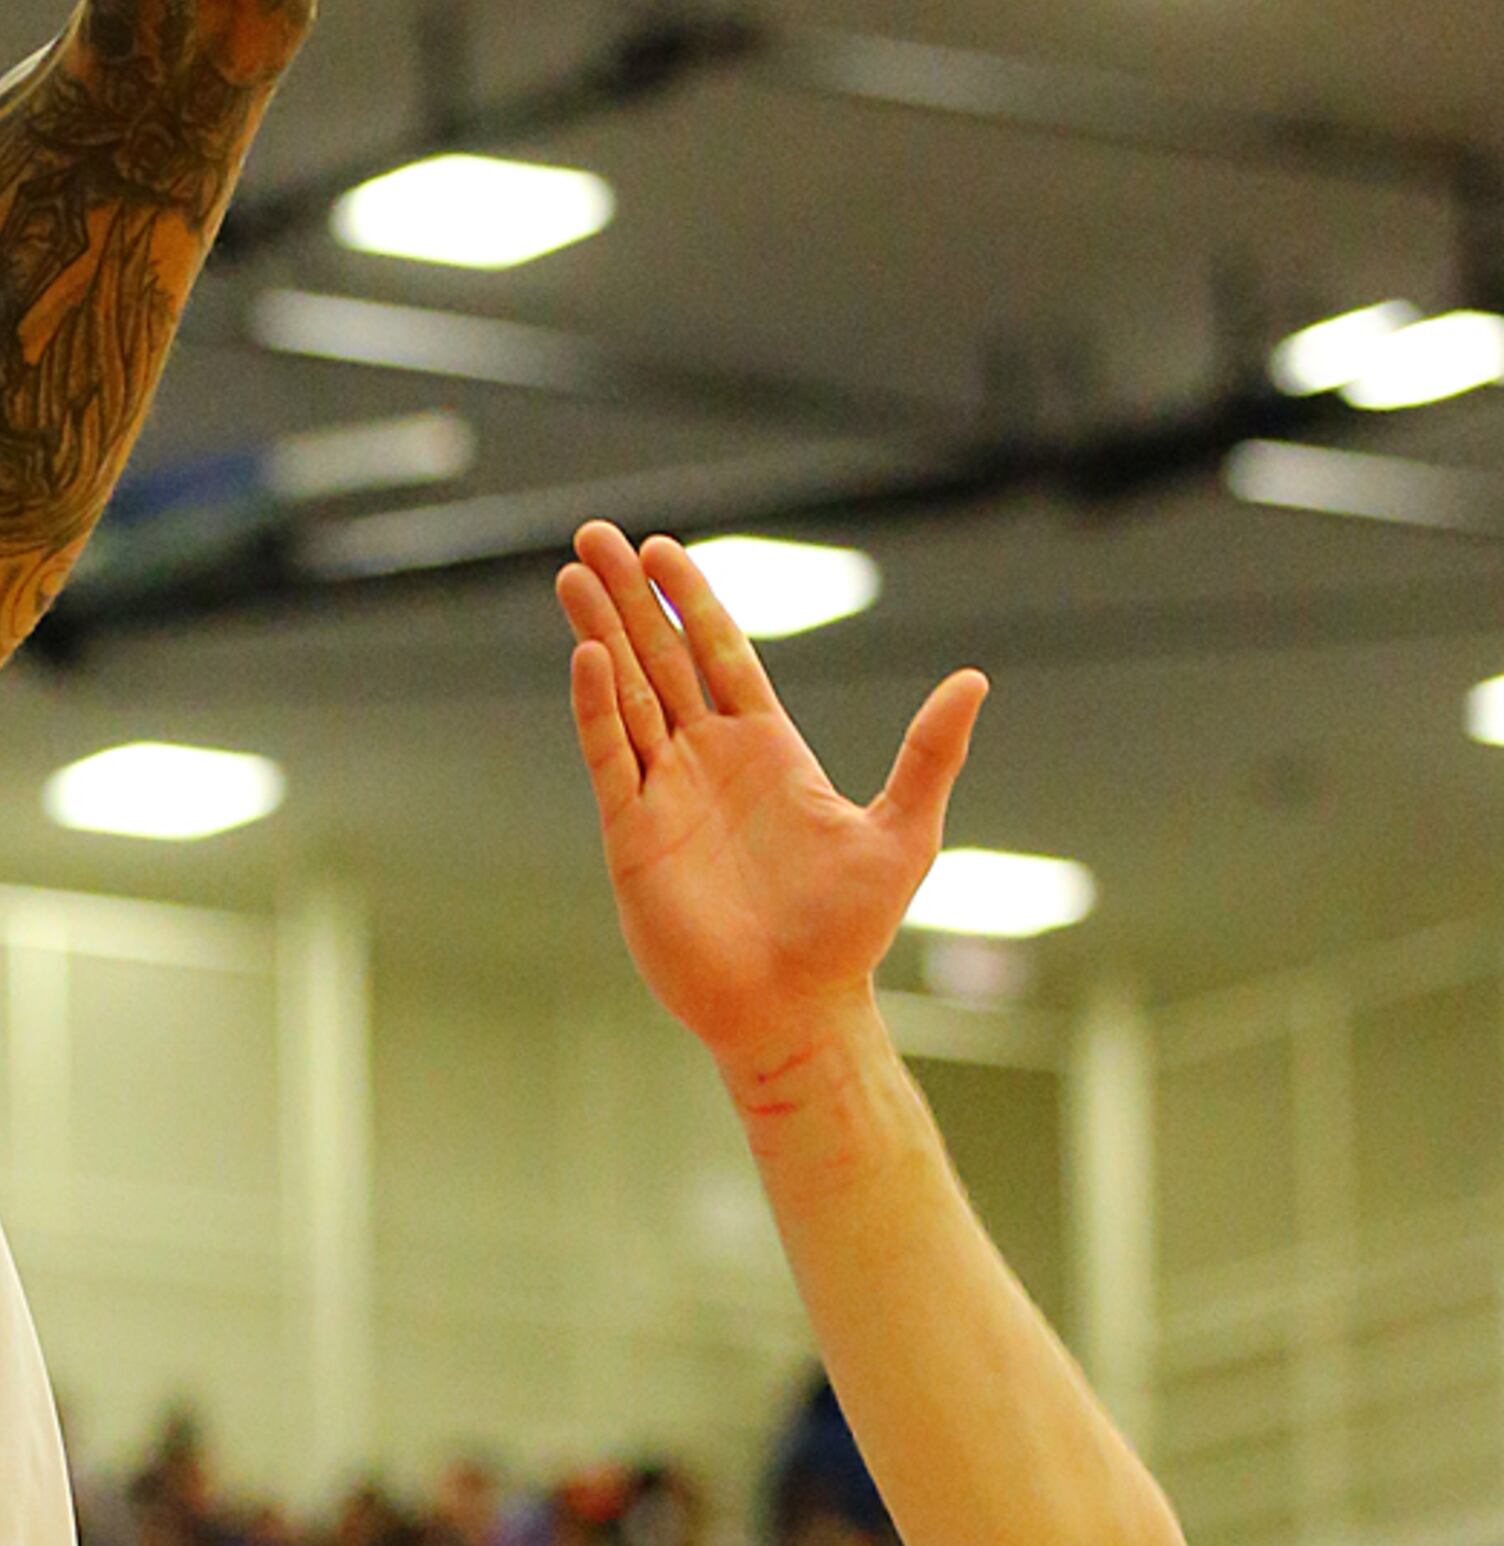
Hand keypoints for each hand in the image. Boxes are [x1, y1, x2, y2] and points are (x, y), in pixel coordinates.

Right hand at [560, 526, 987, 1088]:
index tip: (662, 550)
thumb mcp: (903, 834)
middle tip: (595, 534)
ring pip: (625, 695)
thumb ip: (929, 754)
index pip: (720, 653)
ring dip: (599, 634)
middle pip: (659, 658)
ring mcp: (666, 794)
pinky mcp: (634, 835)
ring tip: (571, 575)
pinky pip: (611, 758)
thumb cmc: (849, 933)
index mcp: (766, 748)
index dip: (690, 600)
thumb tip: (974, 679)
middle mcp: (708, 760)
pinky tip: (587, 657)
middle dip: (627, 596)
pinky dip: (597, 708)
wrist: (795, 1010)